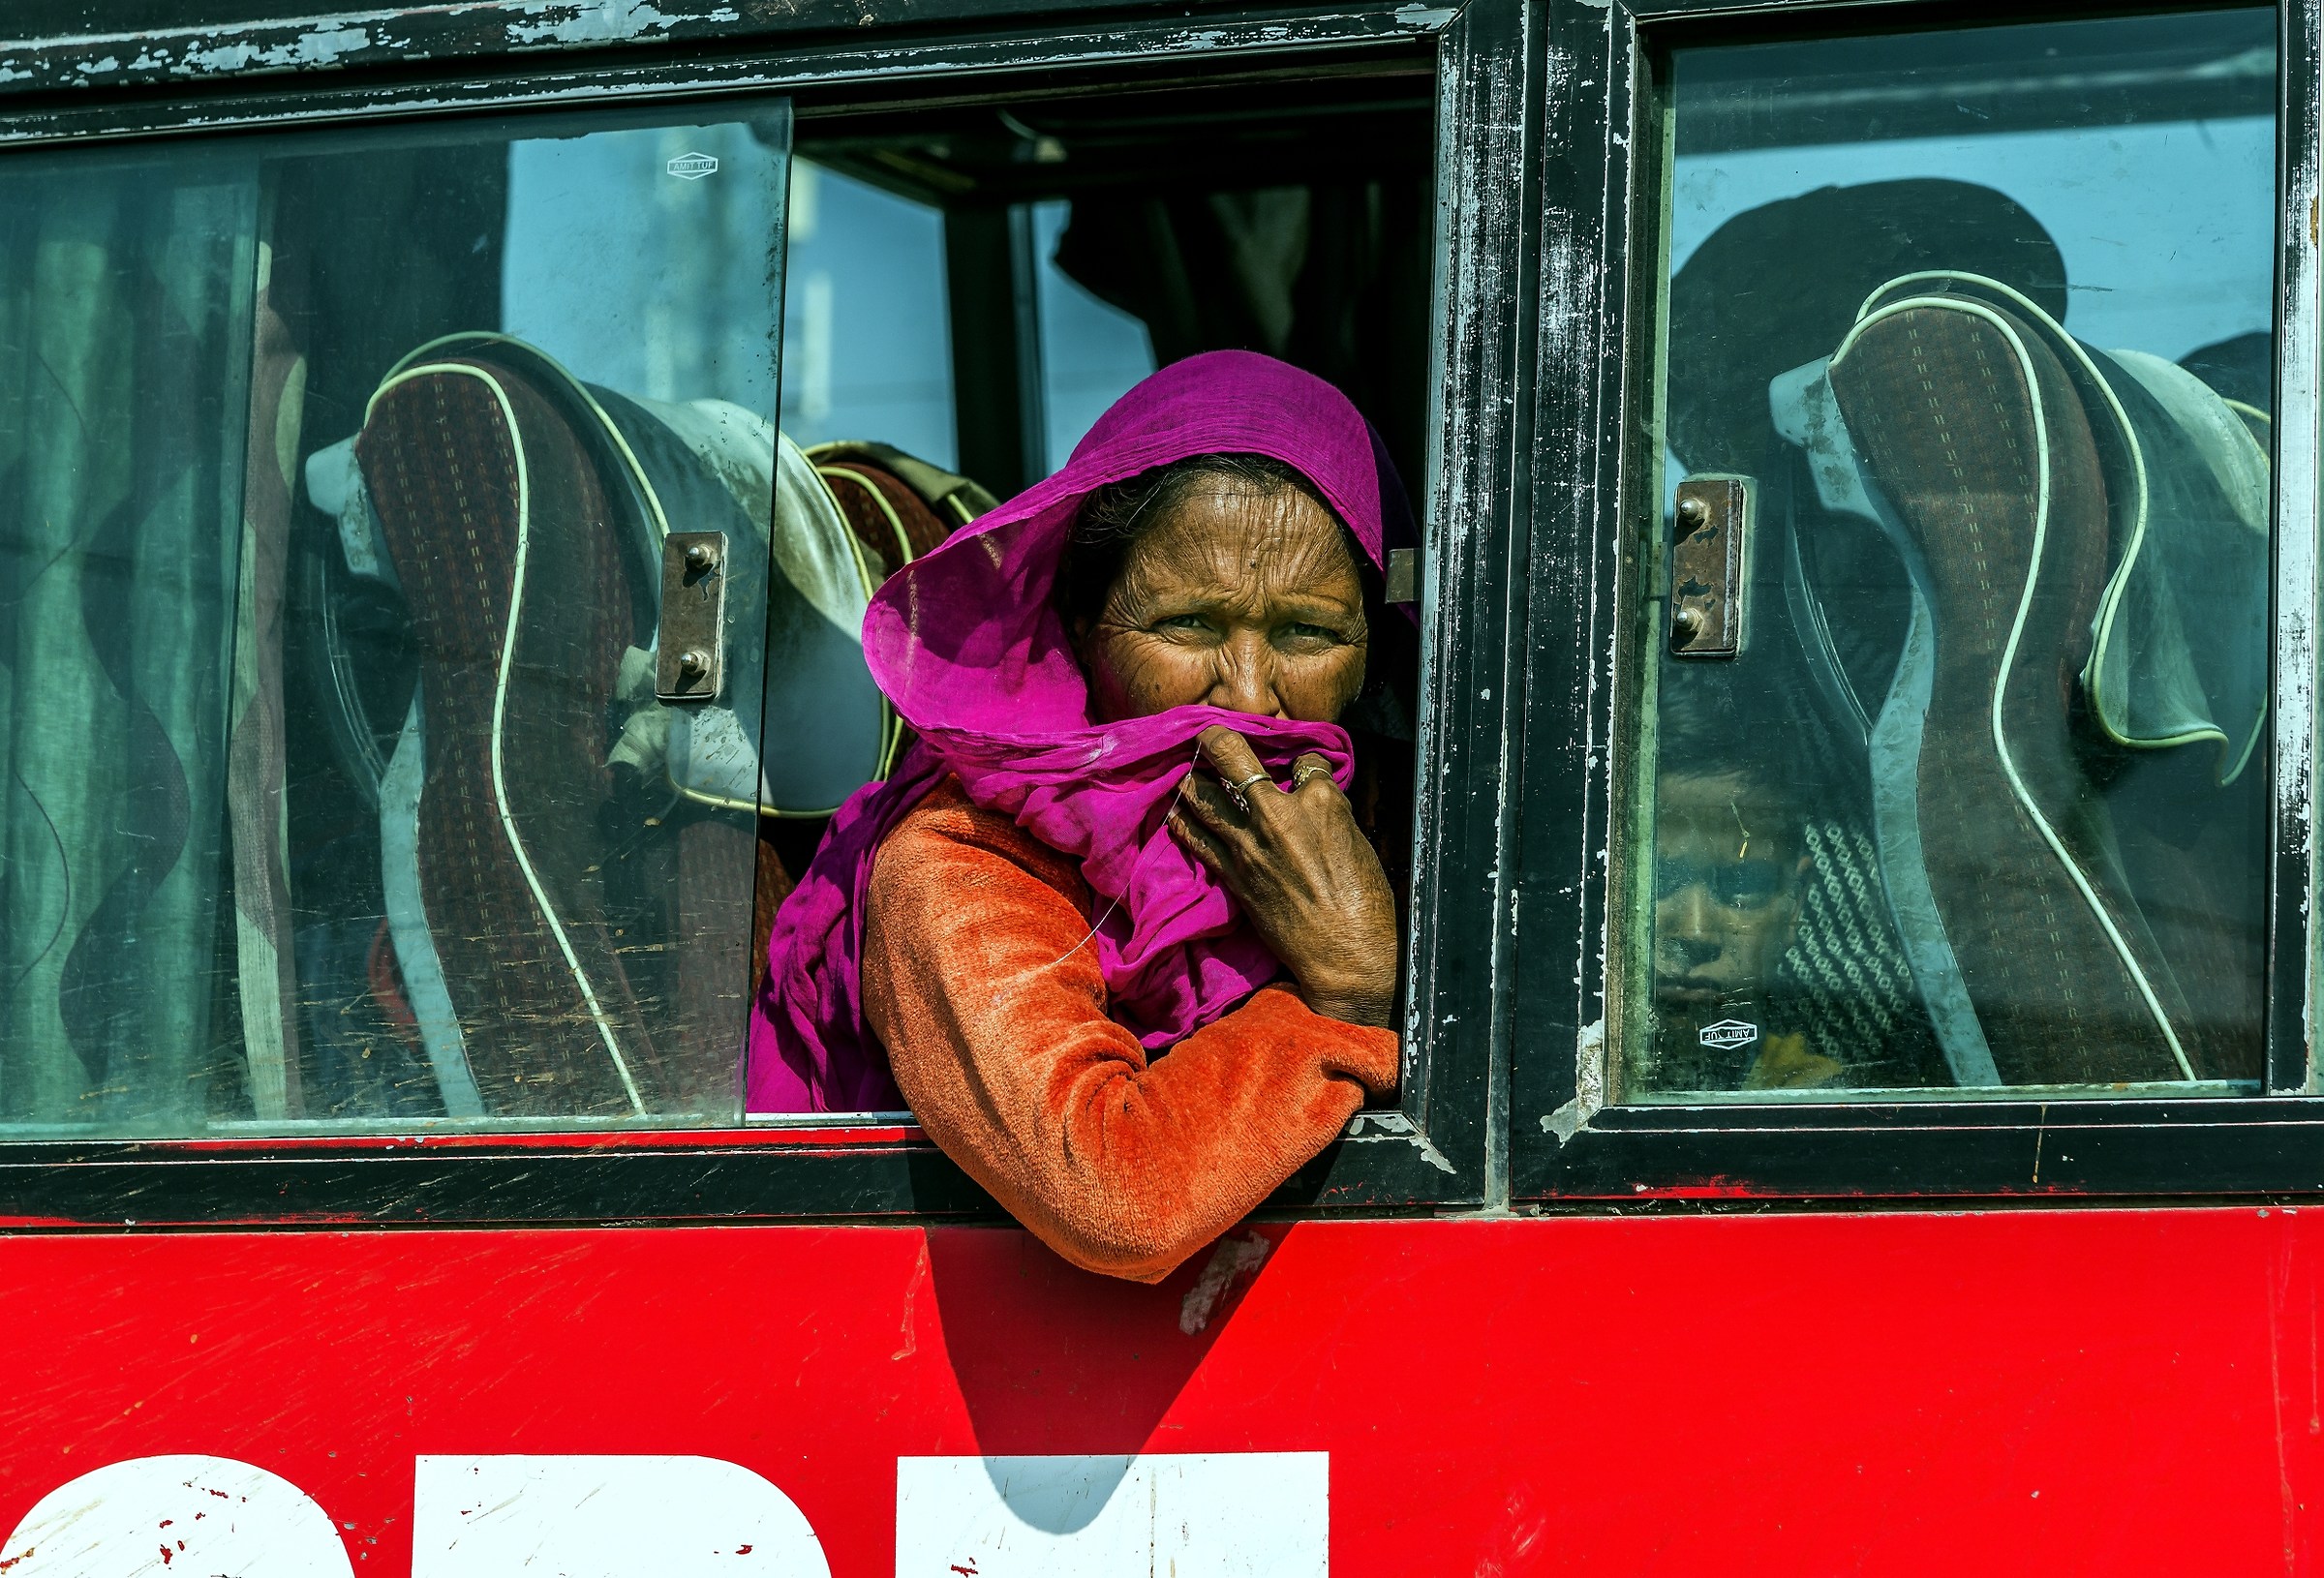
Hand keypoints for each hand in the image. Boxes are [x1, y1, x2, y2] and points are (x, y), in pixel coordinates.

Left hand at [1166, 725, 1398, 1028]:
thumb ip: (1330, 815)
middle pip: (1238, 760)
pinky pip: (1198, 840)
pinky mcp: (1234, 875)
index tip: (1303, 770)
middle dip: (1219, 741)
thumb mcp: (1358, 844)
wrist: (1345, 953)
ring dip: (1194, 781)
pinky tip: (1176, 814)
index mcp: (1322, 801)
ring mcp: (1251, 844)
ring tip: (1186, 773)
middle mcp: (1280, 814)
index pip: (1307, 762)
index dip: (1305, 764)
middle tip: (1208, 733)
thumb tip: (1316, 801)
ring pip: (1207, 798)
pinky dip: (1184, 824)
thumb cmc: (1365, 903)